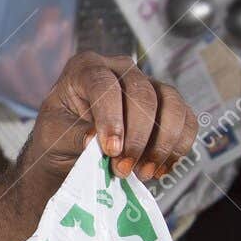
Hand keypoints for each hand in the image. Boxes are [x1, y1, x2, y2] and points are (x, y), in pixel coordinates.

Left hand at [24, 51, 199, 182]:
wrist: (70, 152)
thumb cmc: (58, 138)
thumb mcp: (54, 136)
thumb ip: (74, 135)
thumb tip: (95, 140)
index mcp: (85, 68)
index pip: (104, 84)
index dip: (111, 117)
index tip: (111, 150)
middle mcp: (120, 69)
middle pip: (142, 93)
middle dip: (137, 136)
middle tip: (123, 169)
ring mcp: (147, 84)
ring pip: (172, 103)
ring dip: (163, 142)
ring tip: (145, 173)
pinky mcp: (166, 105)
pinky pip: (186, 119)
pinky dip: (179, 146)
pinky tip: (162, 169)